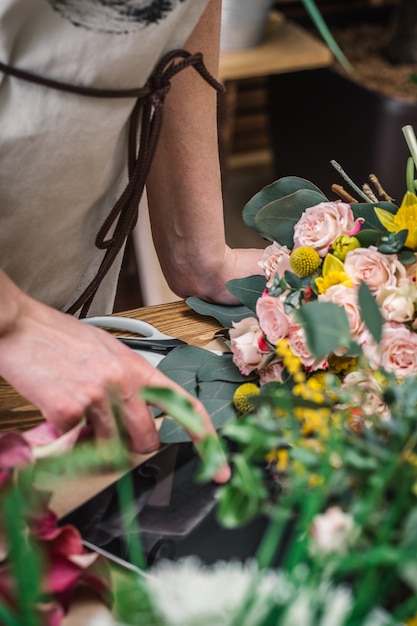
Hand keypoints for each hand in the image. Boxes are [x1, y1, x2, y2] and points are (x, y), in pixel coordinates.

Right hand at [0, 277, 229, 482]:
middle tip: (114, 433)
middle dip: (133, 446)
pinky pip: (74, 443)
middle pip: (146, 441)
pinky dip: (65, 435)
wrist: (20, 326)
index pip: (185, 407)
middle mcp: (123, 383)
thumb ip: (128, 382)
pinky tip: (57, 408)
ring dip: (94, 441)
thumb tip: (138, 413)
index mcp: (138, 367)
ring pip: (109, 448)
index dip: (206, 440)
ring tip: (78, 413)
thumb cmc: (60, 337)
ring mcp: (96, 397)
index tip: (217, 466)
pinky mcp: (67, 411)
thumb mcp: (107, 353)